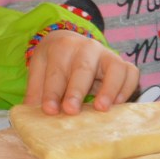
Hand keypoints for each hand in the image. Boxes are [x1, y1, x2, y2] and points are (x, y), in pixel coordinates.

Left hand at [24, 30, 139, 114]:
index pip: (56, 72)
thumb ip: (36, 90)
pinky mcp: (123, 64)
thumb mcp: (39, 69)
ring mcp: (107, 55)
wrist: (71, 44)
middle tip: (71, 111)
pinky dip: (127, 88)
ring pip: (115, 67)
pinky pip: (131, 73)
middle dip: (77, 90)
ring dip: (109, 89)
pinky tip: (117, 105)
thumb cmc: (54, 62)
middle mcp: (87, 48)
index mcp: (62, 47)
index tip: (49, 110)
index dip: (52, 92)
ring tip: (100, 108)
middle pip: (83, 68)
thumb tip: (29, 114)